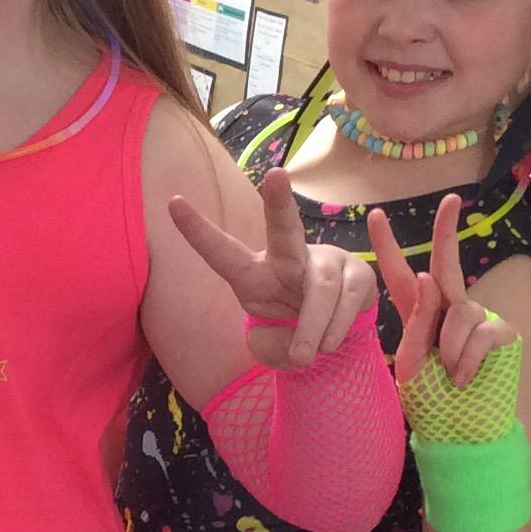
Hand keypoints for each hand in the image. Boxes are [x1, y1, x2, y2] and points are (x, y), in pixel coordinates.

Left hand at [170, 165, 379, 368]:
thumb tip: (293, 343)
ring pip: (320, 289)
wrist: (334, 337)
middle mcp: (288, 258)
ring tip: (304, 356)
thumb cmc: (290, 333)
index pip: (222, 253)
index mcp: (253, 274)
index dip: (198, 231)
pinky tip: (328, 342)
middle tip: (276, 174)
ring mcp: (326, 260)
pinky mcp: (357, 272)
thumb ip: (272, 348)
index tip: (173, 202)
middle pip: (284, 228)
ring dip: (312, 328)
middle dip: (279, 202)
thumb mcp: (270, 348)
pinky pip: (346, 302)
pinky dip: (334, 330)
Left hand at [369, 195, 516, 385]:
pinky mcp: (503, 333)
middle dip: (446, 231)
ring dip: (449, 347)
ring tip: (448, 374)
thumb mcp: (411, 365)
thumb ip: (417, 325)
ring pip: (461, 311)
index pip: (400, 276)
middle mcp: (449, 310)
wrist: (462, 434)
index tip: (377, 215)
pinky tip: (464, 378)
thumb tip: (428, 277)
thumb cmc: (432, 401)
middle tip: (450, 199)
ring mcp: (479, 319)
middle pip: (446, 264)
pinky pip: (482, 332)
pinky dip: (468, 359)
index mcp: (419, 316)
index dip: (388, 247)